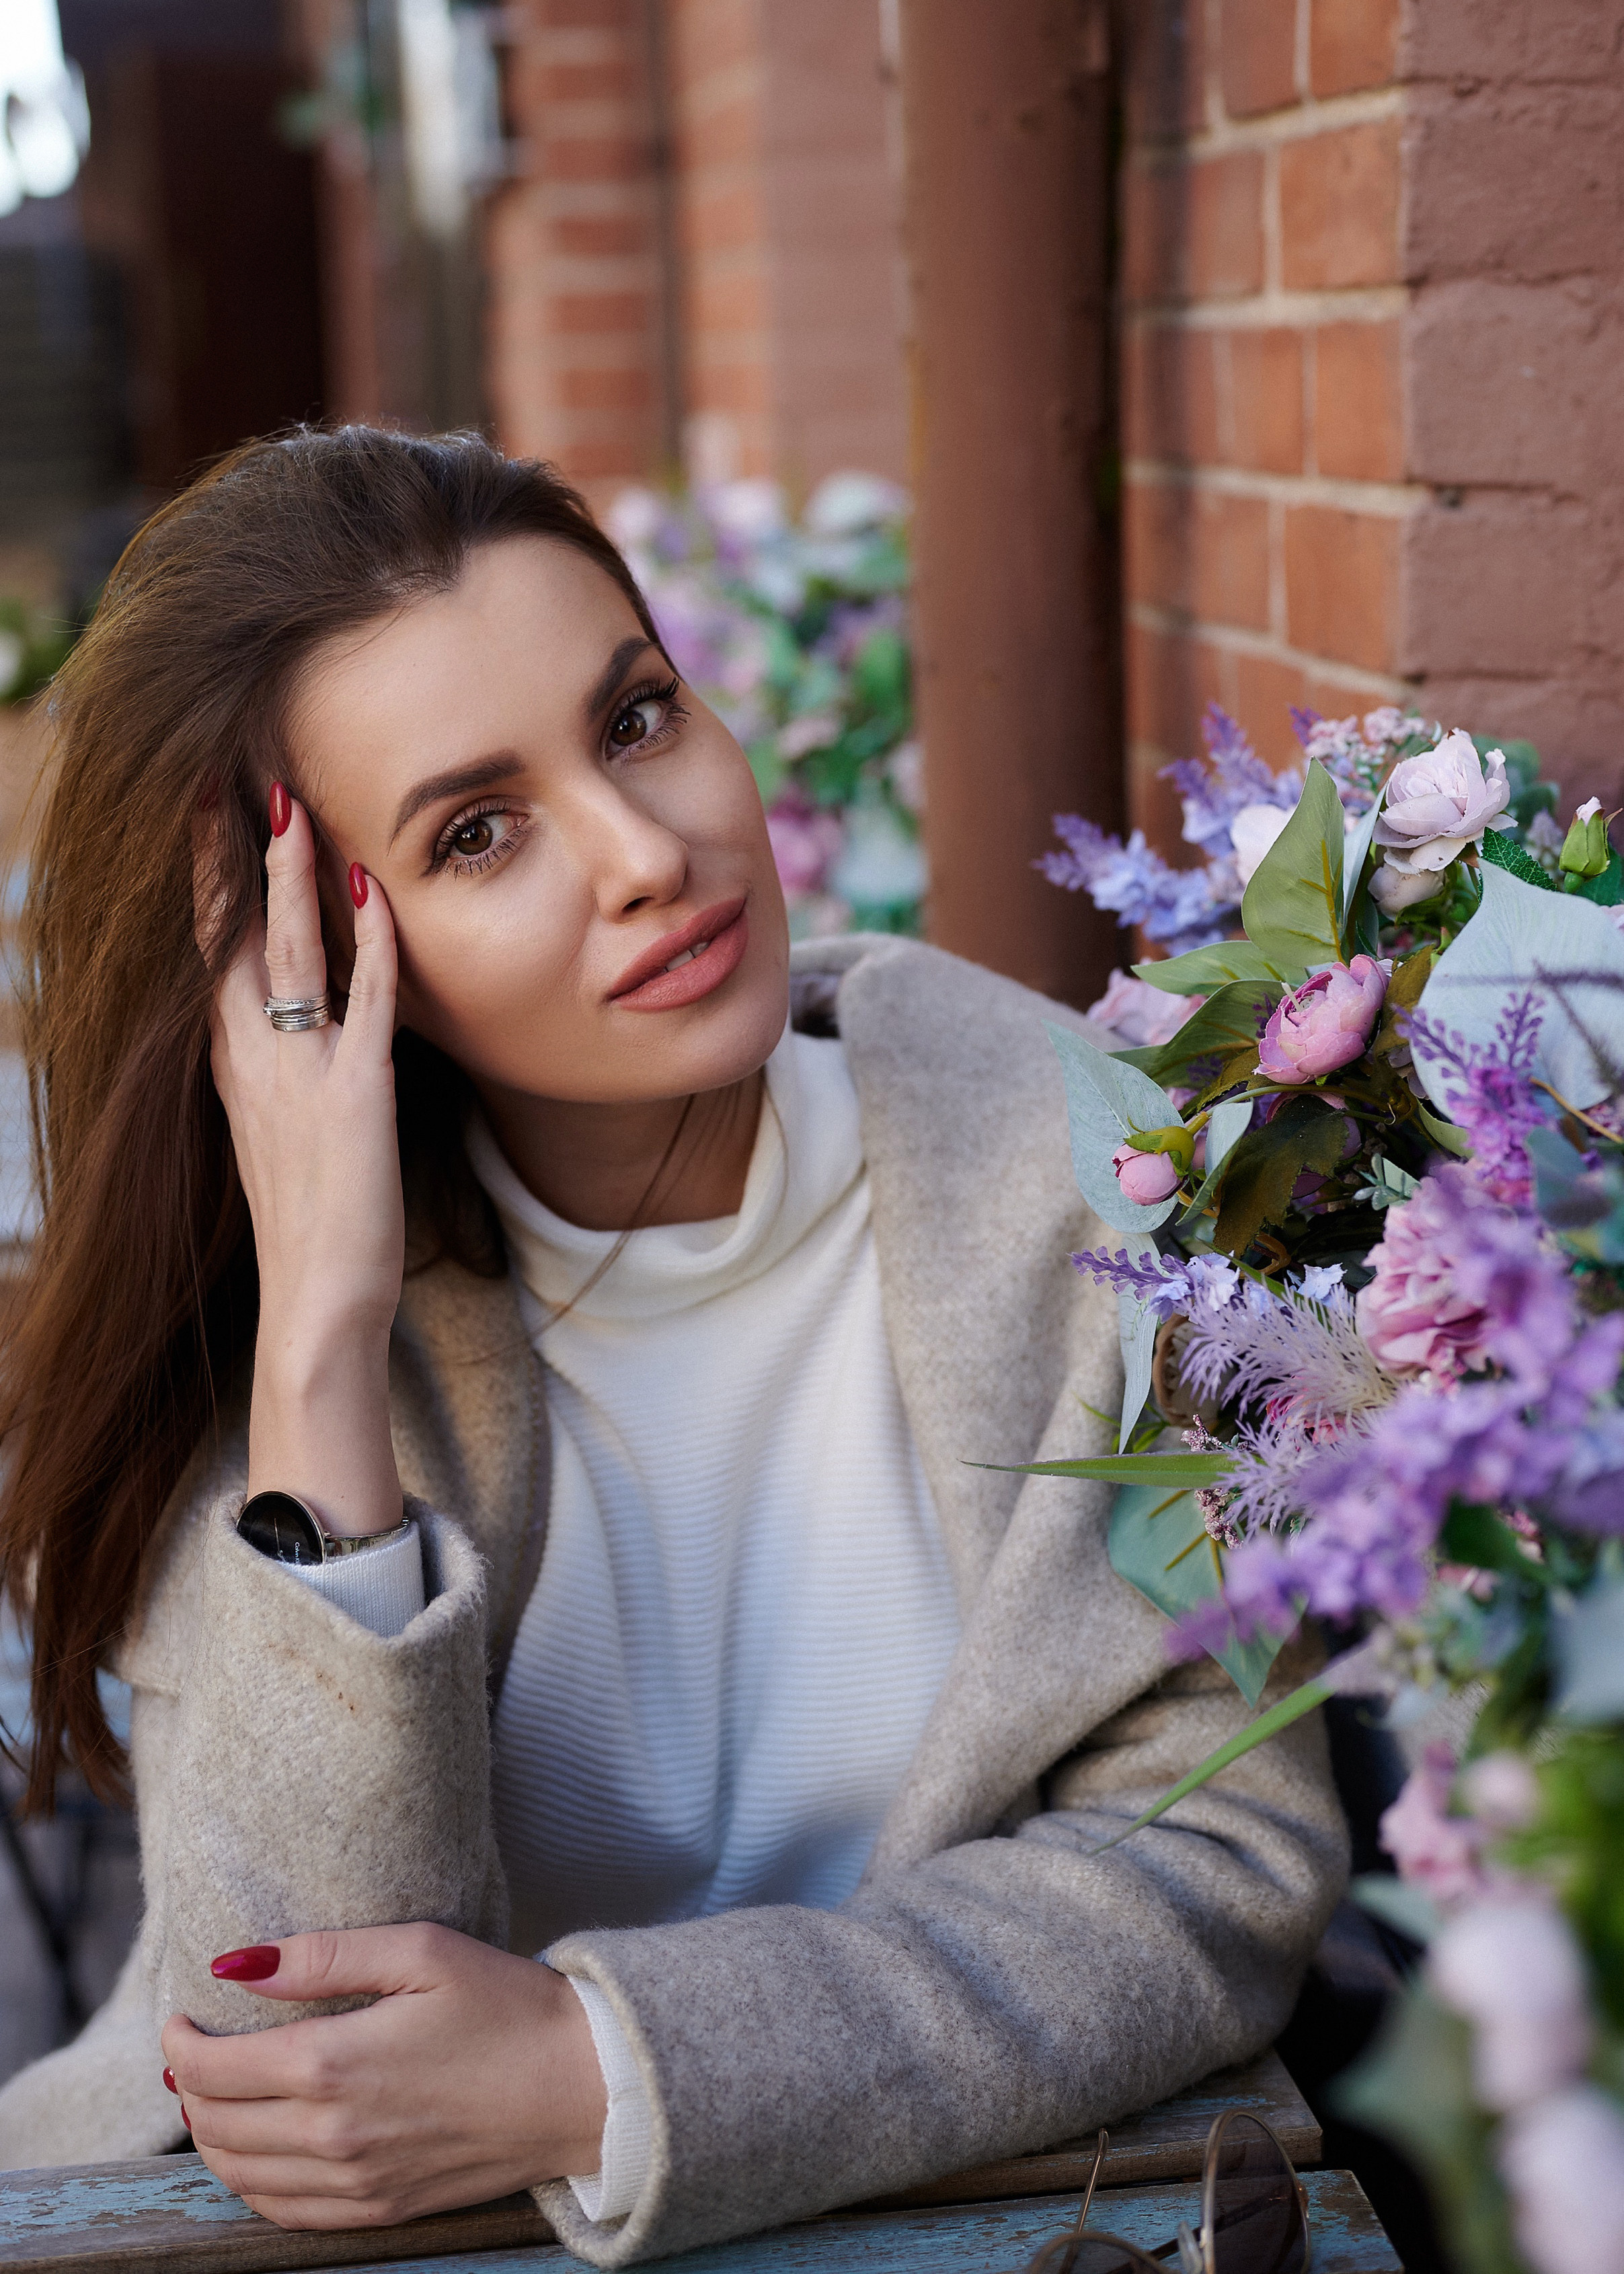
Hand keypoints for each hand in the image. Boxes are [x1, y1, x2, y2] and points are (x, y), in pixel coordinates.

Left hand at [161, 1926, 608, 2227]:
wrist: (582, 2085)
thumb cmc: (508, 2005)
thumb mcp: (421, 1951)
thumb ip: (324, 1956)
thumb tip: (237, 1964)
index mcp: (335, 2065)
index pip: (214, 2069)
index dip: (179, 2041)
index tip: (178, 2015)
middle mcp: (334, 2135)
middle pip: (215, 2124)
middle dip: (189, 2084)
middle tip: (195, 2048)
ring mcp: (357, 2183)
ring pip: (239, 2174)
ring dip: (211, 2133)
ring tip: (218, 2093)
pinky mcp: (381, 2210)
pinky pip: (283, 2213)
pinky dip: (250, 2183)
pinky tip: (257, 2148)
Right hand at [202, 785, 404, 1534]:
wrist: (317, 1300)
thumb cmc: (312, 1220)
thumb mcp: (282, 1130)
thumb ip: (285, 1068)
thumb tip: (305, 1021)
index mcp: (232, 1062)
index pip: (212, 950)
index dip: (210, 878)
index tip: (210, 810)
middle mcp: (250, 1058)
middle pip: (230, 934)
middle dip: (229, 851)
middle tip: (230, 774)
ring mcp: (299, 1074)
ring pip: (287, 953)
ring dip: (289, 875)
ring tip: (289, 802)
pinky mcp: (354, 1095)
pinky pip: (362, 1002)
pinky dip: (368, 942)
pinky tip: (372, 890)